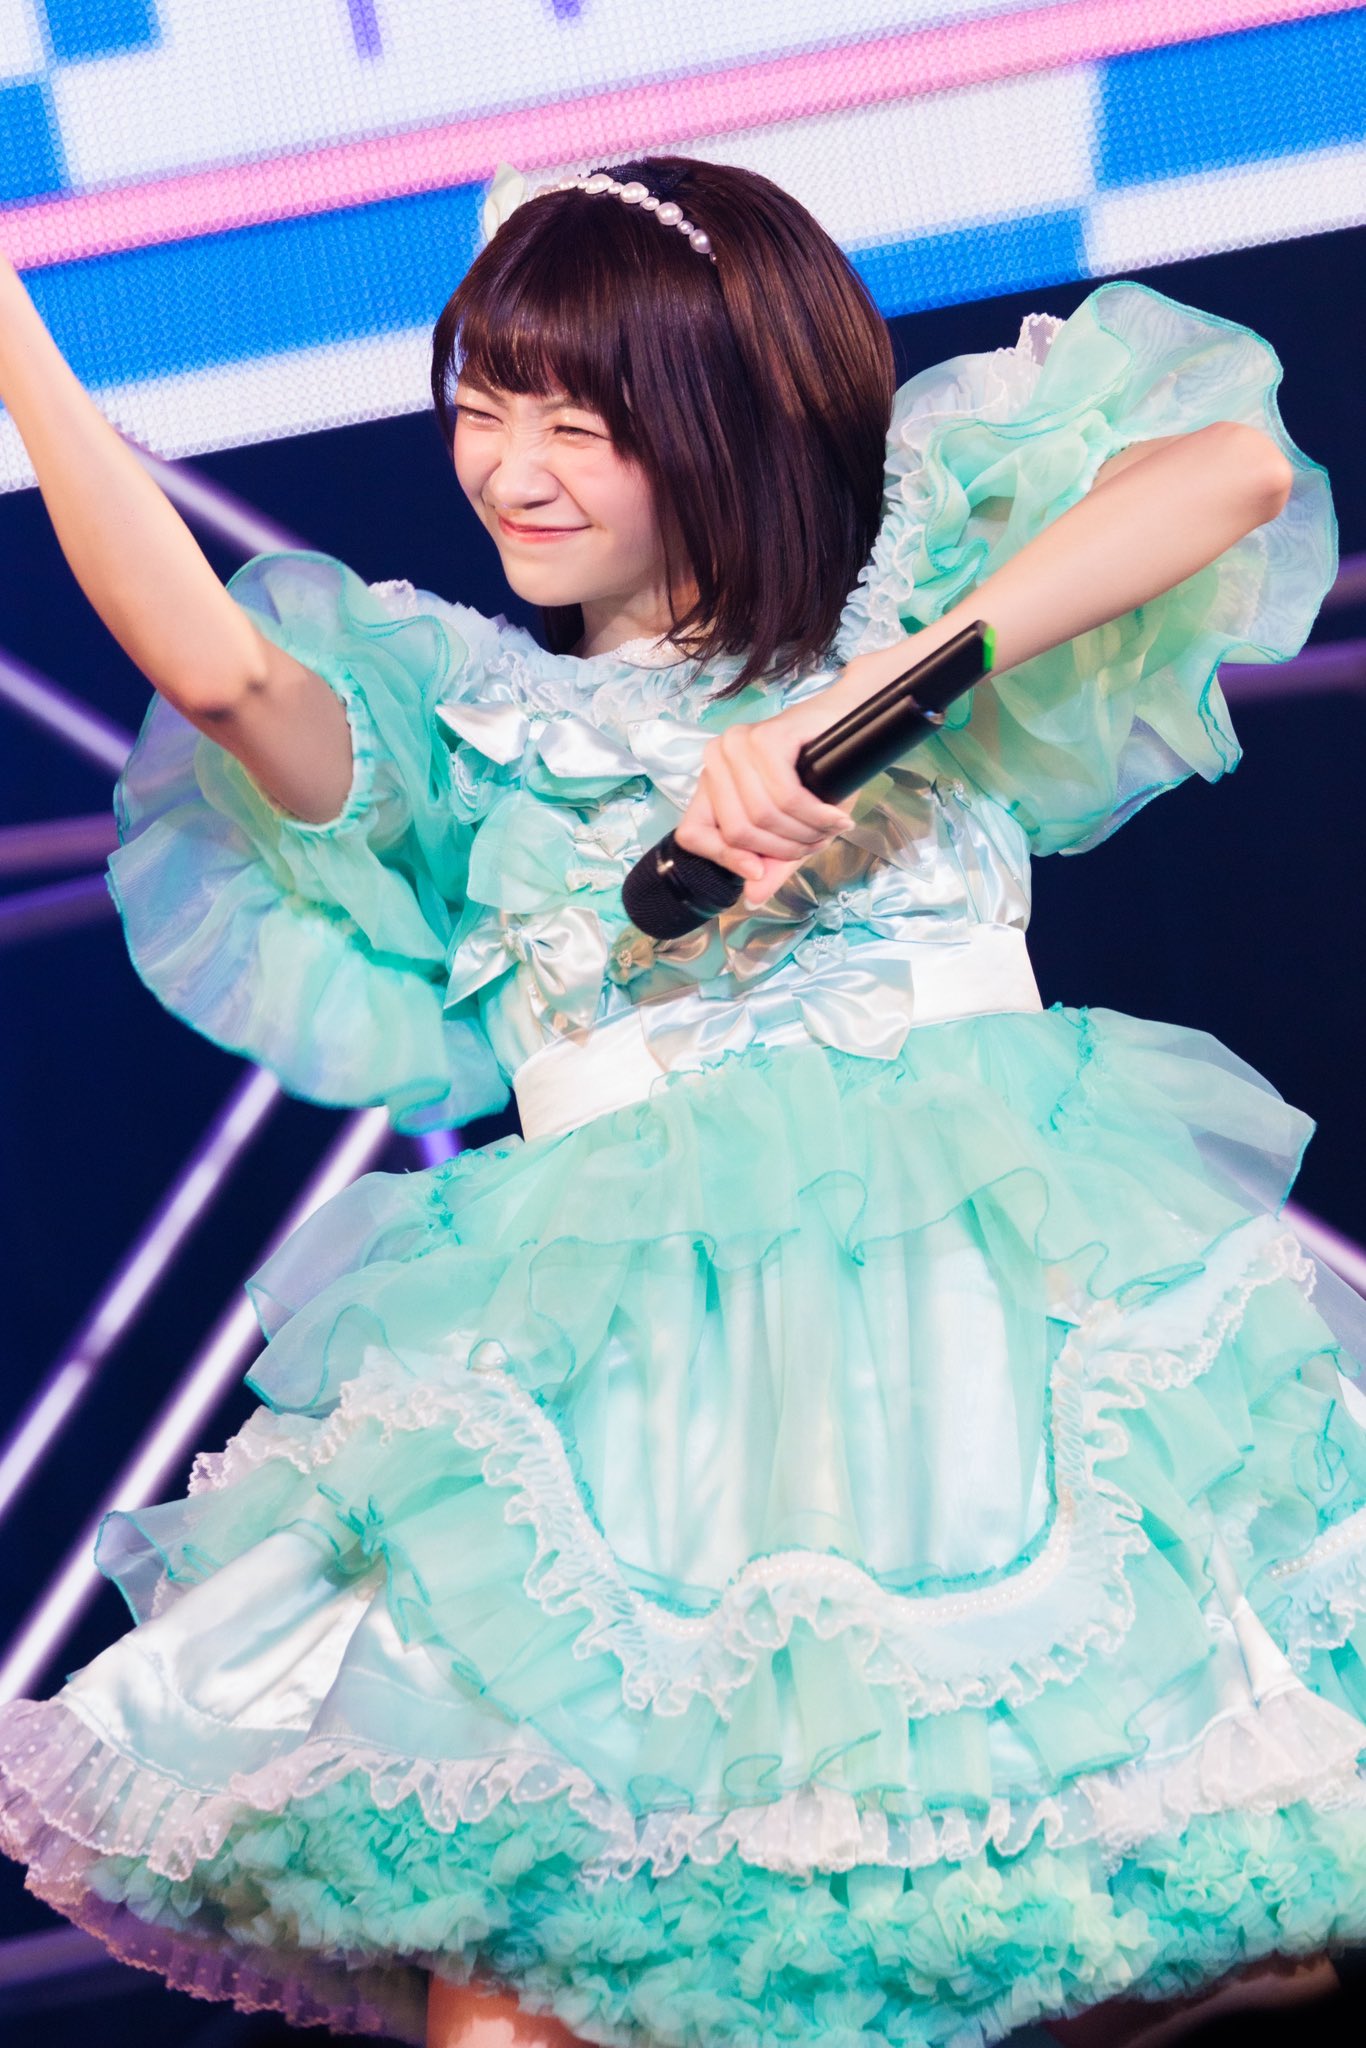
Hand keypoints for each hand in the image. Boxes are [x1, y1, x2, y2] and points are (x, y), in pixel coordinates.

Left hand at [674, 692, 854, 906]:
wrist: (851, 721)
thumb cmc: (821, 772)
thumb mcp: (793, 828)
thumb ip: (772, 863)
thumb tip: (753, 897)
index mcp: (713, 782)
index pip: (692, 834)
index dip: (726, 859)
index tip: (759, 869)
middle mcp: (717, 759)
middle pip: (737, 832)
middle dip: (784, 848)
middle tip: (815, 842)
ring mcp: (738, 745)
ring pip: (763, 816)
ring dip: (806, 832)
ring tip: (828, 827)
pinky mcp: (766, 737)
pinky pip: (786, 796)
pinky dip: (816, 814)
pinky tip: (834, 816)